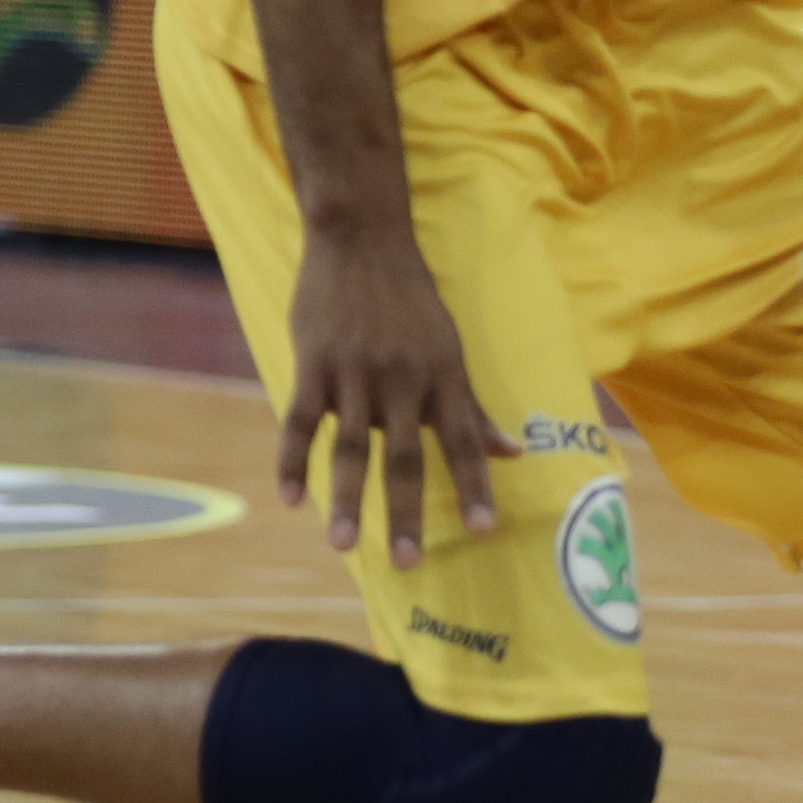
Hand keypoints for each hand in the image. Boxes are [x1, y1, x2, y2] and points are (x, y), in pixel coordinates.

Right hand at [273, 226, 512, 568]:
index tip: (482, 530)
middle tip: (407, 564)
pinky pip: (299, 422)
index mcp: (442, 375)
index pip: (464, 440)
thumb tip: (513, 454)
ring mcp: (354, 372)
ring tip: (342, 546)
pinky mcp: (312, 363)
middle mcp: (402, 379)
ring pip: (350, 448)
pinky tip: (289, 498)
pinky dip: (292, 461)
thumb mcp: (449, 347)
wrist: (360, 238)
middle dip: (407, 514)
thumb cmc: (409, 298)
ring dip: (346, 500)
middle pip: (406, 457)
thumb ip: (472, 406)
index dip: (475, 485)